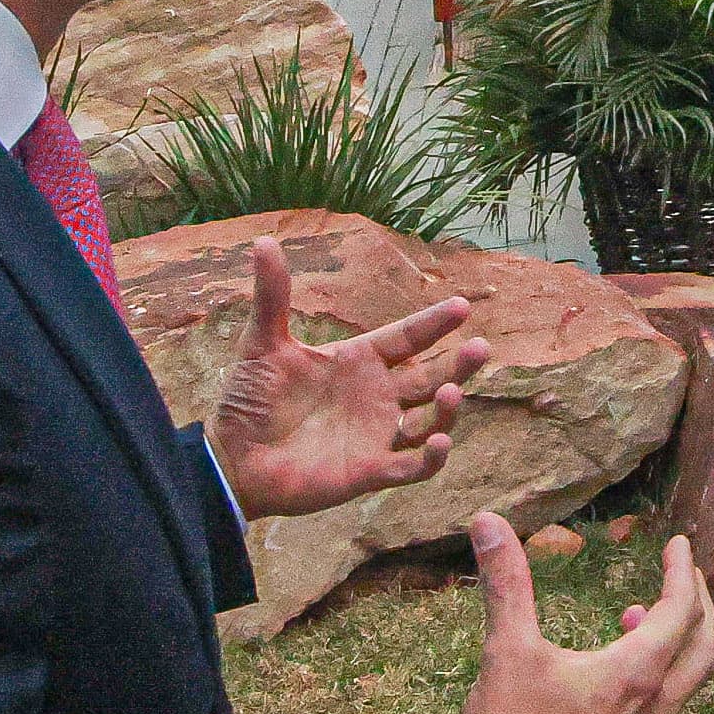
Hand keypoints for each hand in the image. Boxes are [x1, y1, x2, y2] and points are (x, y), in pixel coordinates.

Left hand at [207, 238, 489, 518]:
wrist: (232, 458)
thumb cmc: (249, 400)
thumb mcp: (263, 343)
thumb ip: (272, 296)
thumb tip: (263, 241)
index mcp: (359, 361)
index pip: (407, 338)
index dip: (434, 323)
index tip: (461, 306)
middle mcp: (377, 396)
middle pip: (432, 377)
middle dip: (459, 365)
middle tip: (480, 348)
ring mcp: (378, 434)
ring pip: (430, 421)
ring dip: (447, 409)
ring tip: (451, 392)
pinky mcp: (370, 471)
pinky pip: (412, 467)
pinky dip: (430, 458)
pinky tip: (440, 443)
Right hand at [457, 512, 713, 713]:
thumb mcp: (506, 652)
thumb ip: (506, 583)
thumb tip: (489, 522)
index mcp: (634, 675)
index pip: (680, 610)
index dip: (683, 572)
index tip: (679, 547)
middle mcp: (655, 713)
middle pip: (704, 649)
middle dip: (699, 608)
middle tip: (683, 581)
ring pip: (683, 690)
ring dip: (670, 651)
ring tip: (633, 626)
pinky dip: (653, 691)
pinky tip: (615, 693)